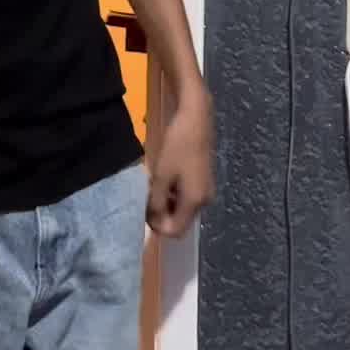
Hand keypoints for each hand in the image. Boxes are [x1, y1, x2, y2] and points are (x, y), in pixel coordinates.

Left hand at [146, 87, 214, 238]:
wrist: (196, 119)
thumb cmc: (177, 146)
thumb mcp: (161, 175)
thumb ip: (156, 201)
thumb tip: (152, 219)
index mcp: (195, 201)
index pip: (175, 231)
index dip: (157, 227)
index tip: (143, 211)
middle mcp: (204, 201)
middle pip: (179, 220)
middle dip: (161, 214)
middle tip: (146, 197)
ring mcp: (206, 190)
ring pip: (182, 208)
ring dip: (165, 203)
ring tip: (153, 185)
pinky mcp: (203, 180)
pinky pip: (186, 197)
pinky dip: (173, 193)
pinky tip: (164, 178)